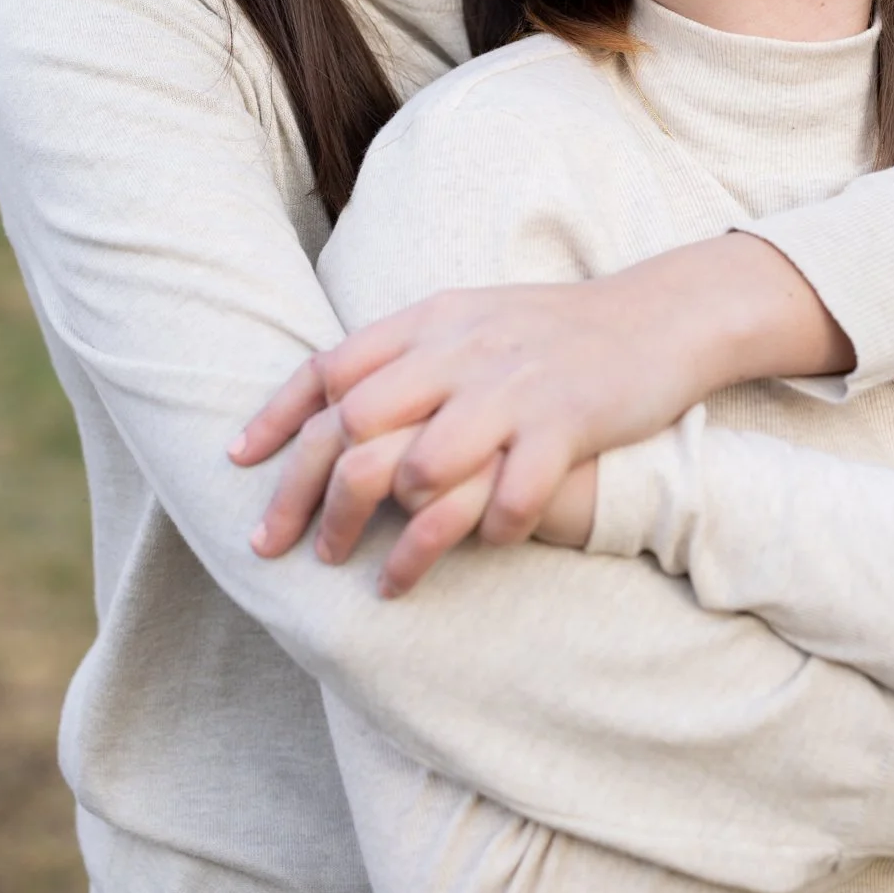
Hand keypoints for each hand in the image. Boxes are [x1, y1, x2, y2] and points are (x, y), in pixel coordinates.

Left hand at [231, 234, 846, 585]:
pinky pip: (507, 499)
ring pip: (420, 467)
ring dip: (392, 533)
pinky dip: (485, 537)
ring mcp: (511, 387)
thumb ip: (409, 354)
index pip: (330, 366)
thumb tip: (337, 401)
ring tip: (378, 577)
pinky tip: (478, 556)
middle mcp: (460, 350)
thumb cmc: (554, 331)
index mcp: (431, 321)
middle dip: (309, 498)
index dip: (277, 416)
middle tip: (286, 550)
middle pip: (354, 426)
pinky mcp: (564, 424)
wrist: (657, 316)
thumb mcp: (472, 321)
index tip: (237, 463)